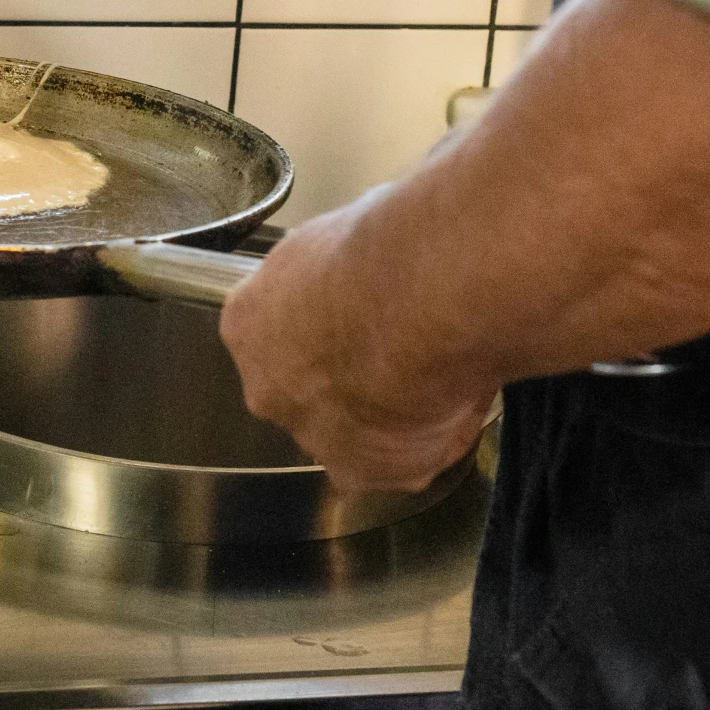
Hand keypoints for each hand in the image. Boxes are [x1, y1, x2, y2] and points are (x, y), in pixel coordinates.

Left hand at [219, 191, 500, 493]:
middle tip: (404, 350)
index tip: (363, 314)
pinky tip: (461, 397)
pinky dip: (437, 434)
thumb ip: (334, 268)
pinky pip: (409, 459)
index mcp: (248, 324)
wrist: (423, 299)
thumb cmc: (380, 250)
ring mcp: (317, 439)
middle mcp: (268, 390)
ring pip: (357, 433)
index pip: (278, 337)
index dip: (326, 328)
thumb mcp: (337, 237)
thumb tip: (365, 255)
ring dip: (394, 412)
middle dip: (351, 380)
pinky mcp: (373, 472)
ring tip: (443, 372)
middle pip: (307, 393)